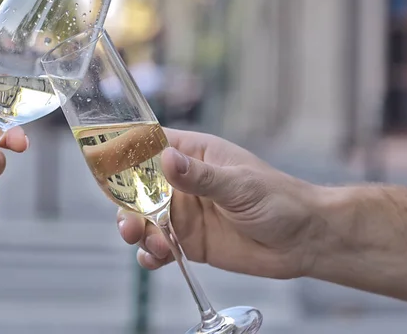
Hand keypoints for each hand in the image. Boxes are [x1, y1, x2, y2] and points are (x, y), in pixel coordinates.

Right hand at [117, 128, 323, 278]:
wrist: (303, 241)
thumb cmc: (279, 200)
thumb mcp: (240, 184)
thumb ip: (202, 177)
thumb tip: (166, 160)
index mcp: (194, 155)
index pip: (149, 145)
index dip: (124, 153)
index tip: (103, 167)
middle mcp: (183, 183)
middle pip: (137, 188)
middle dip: (126, 205)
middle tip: (129, 223)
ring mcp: (184, 213)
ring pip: (143, 219)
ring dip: (137, 232)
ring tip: (152, 244)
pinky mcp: (189, 242)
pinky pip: (159, 247)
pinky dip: (150, 255)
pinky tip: (155, 260)